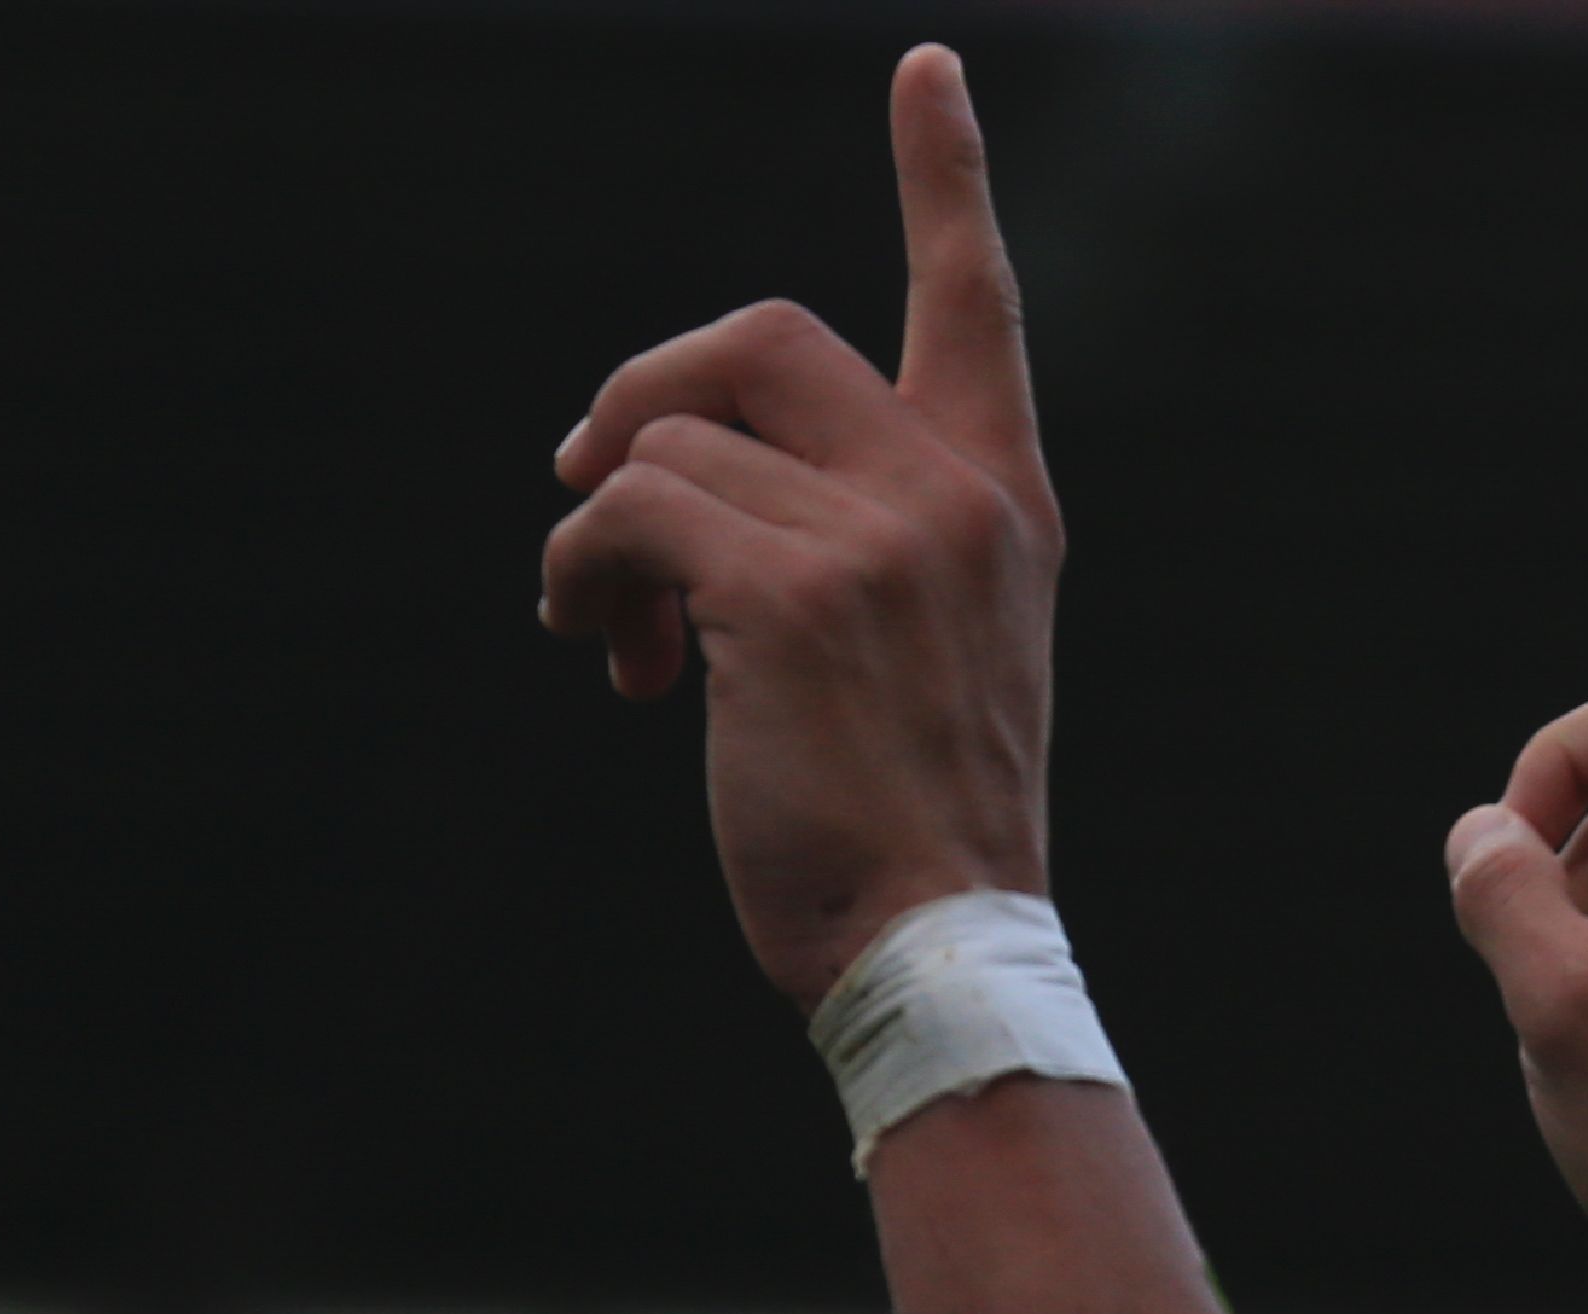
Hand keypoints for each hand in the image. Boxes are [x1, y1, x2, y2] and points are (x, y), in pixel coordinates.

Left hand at [537, 46, 1057, 1005]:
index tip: (927, 68)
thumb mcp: (926, 658)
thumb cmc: (915, 832)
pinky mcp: (793, 591)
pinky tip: (612, 662)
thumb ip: (856, 543)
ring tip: (615, 641)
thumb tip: (653, 484)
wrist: (946, 952)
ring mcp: (882, 536)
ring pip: (668, 442)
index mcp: (1003, 503)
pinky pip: (628, 517)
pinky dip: (584, 581)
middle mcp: (955, 495)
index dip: (945, 175)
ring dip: (599, 534)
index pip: (976, 302)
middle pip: (758, 332)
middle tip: (592, 495)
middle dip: (644, 397)